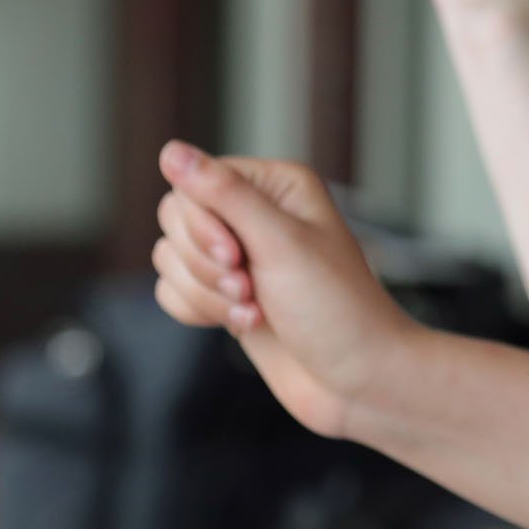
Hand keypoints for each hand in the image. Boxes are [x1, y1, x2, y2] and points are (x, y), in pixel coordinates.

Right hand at [151, 142, 418, 439]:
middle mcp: (256, 213)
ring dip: (207, 294)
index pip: (196, 184)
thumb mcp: (280, 242)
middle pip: (175, 220)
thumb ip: (223, 195)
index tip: (236, 257)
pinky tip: (247, 323)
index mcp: (277, 185)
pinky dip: (201, 312)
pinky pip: (174, 291)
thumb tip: (171, 150)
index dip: (202, 224)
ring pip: (170, 259)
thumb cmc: (335, 306)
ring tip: (257, 310)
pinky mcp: (226, 293)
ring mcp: (240, 255)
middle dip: (204, 264)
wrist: (357, 378)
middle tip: (249, 287)